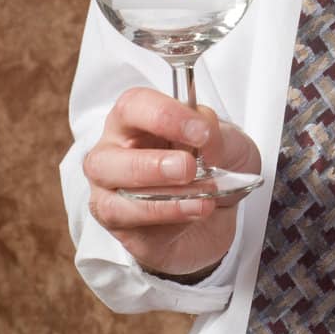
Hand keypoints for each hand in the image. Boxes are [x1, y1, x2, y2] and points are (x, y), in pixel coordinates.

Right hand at [83, 86, 261, 279]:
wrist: (222, 211)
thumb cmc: (214, 165)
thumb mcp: (229, 142)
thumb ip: (217, 135)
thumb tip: (203, 138)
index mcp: (135, 120)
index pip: (133, 106)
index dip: (164, 116)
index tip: (200, 131)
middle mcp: (113, 154)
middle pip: (105, 158)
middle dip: (151, 165)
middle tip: (188, 168)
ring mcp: (111, 194)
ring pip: (112, 200)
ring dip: (162, 197)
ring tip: (202, 194)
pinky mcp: (121, 227)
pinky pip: (131, 225)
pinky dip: (166, 216)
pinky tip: (194, 210)